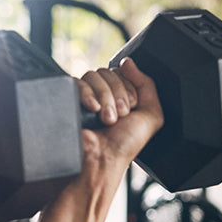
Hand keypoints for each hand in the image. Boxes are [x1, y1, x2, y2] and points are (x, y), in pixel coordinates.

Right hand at [75, 57, 164, 171]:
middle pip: (108, 71)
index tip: (130, 110)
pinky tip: (92, 109)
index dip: (129, 89)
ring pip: (93, 74)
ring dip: (105, 98)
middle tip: (120, 116)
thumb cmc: (125, 144)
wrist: (103, 159)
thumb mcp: (150, 116)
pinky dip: (87, 94)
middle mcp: (103, 94)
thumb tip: (128, 62)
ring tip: (107, 119)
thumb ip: (147, 85)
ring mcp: (86, 96)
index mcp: (121, 96)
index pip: (122, 72)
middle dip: (118, 94)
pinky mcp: (70, 99)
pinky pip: (76, 81)